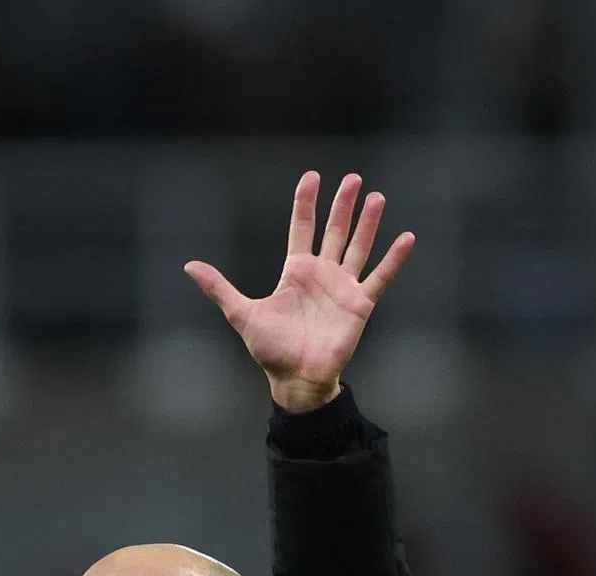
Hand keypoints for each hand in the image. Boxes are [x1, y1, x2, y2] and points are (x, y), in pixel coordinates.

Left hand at [185, 171, 414, 411]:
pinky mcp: (360, 304)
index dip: (306, 203)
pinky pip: (380, 277)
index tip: (311, 177)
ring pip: (357, 247)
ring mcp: (342, 288)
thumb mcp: (241, 313)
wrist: (296, 378)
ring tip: (376, 197)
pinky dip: (393, 259)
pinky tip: (406, 238)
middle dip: (342, 205)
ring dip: (368, 223)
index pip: (302, 229)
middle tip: (351, 178)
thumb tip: (189, 266)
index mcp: (295, 273)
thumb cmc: (270, 349)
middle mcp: (321, 275)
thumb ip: (219, 288)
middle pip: (334, 231)